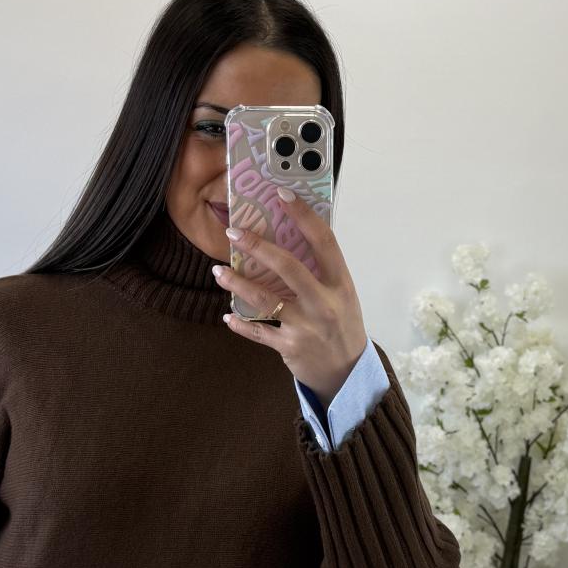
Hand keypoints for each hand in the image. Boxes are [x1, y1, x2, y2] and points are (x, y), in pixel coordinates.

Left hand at [216, 191, 368, 405]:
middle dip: (258, 247)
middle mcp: (324, 302)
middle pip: (288, 267)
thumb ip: (321, 272)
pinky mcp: (290, 347)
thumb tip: (288, 239)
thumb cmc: (342, 326)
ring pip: (265, 299)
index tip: (282, 194)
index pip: (323, 241)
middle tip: (233, 233)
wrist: (349, 373)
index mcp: (340, 283)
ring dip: (237, 283)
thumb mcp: (342, 295)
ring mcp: (306, 326)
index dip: (303, 215)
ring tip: (219, 272)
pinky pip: (259, 332)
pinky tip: (227, 316)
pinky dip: (240, 324)